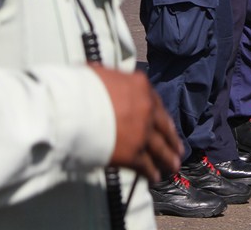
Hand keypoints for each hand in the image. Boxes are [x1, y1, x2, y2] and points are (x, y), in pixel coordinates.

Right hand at [90, 64, 181, 181]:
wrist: (72, 109)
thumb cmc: (79, 88)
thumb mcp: (101, 74)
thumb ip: (114, 82)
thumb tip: (109, 84)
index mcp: (140, 86)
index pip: (156, 102)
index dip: (162, 117)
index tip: (166, 125)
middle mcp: (146, 108)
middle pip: (164, 127)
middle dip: (171, 140)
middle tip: (178, 149)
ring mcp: (143, 132)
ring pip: (161, 148)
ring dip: (167, 158)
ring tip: (173, 166)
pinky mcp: (134, 153)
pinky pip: (146, 165)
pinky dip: (151, 172)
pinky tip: (153, 177)